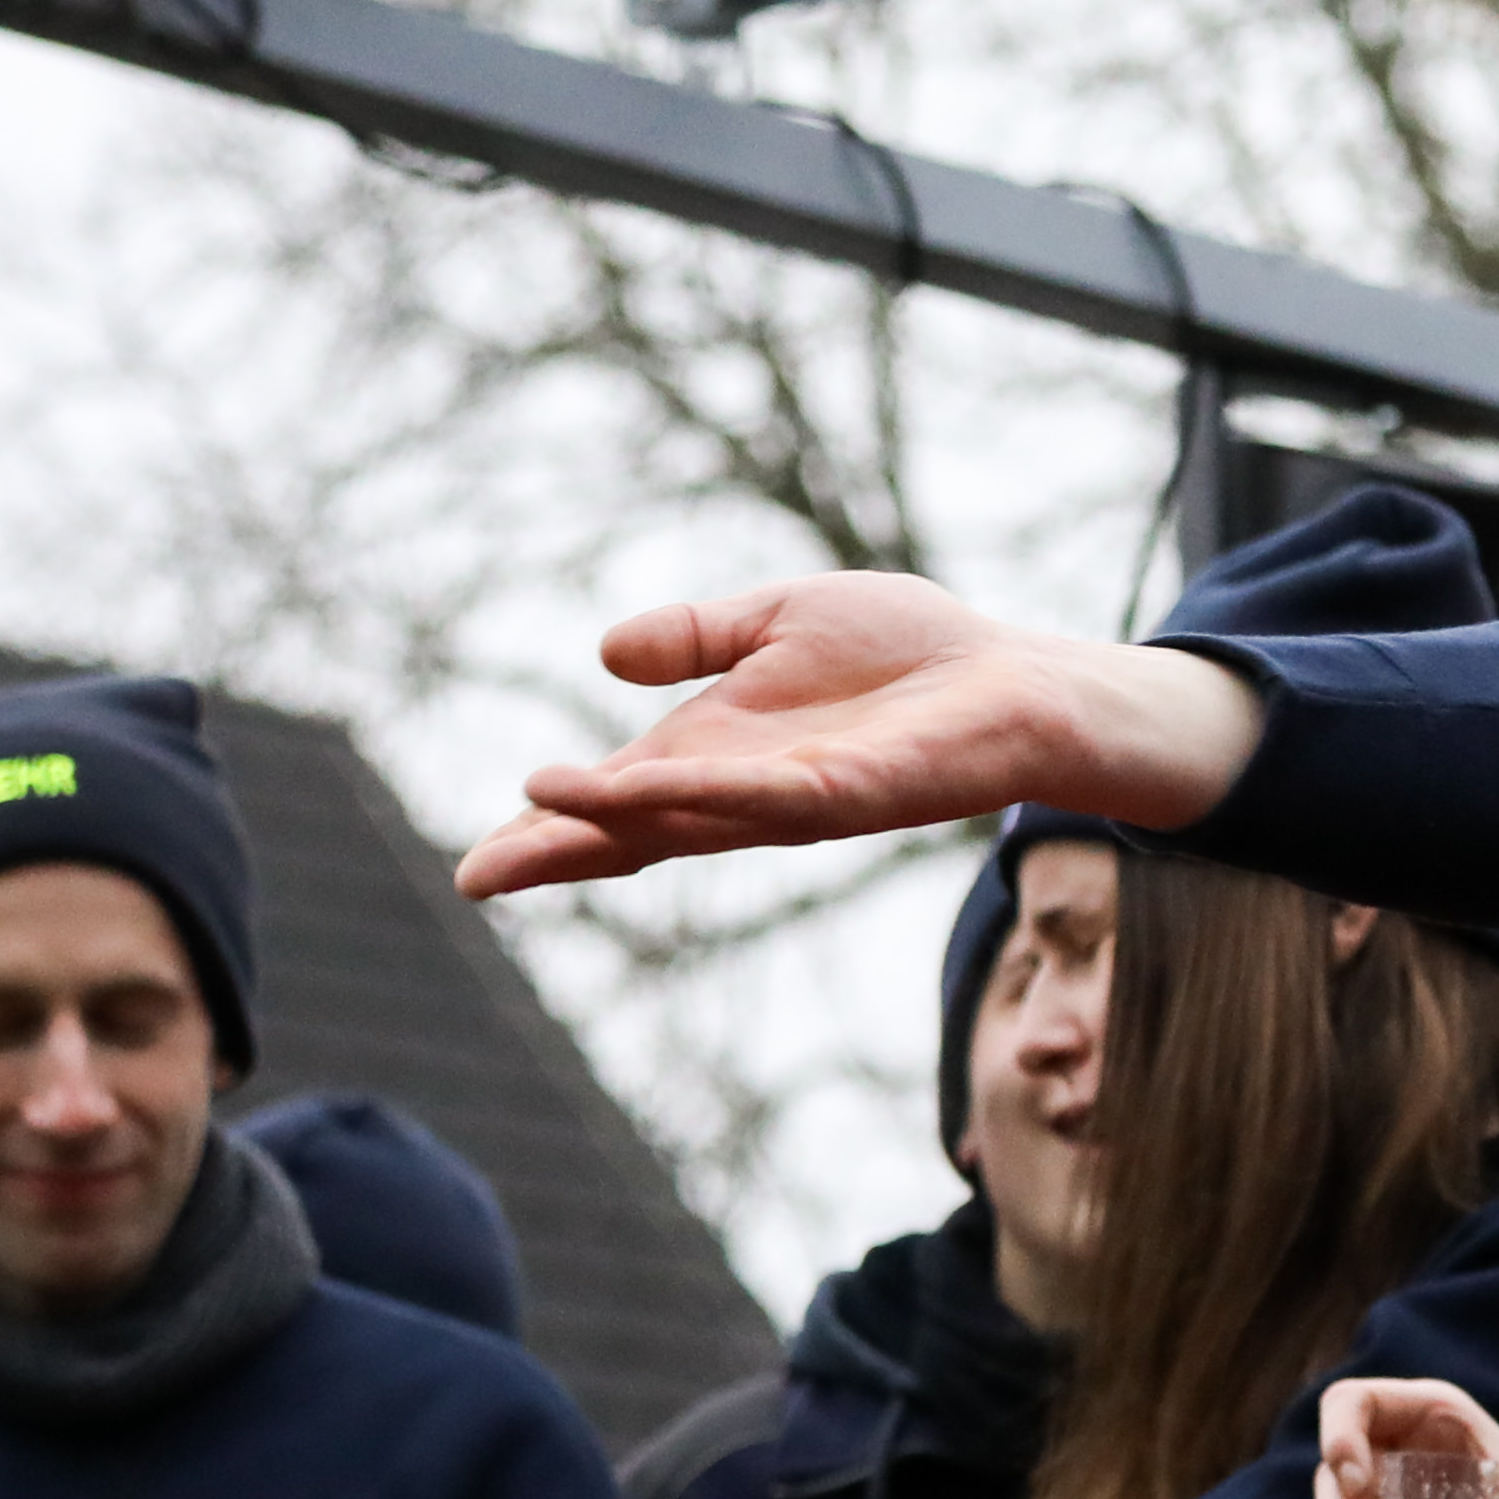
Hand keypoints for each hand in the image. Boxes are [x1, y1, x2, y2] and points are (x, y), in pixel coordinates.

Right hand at [455, 573, 1258, 895]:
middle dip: (562, 852)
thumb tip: (606, 655)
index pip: (625, 802)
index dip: (559, 826)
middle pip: (639, 831)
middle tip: (478, 877)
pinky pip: (761, 795)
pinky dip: (696, 791)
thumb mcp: (784, 620)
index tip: (483, 858)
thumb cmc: (915, 655)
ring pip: (688, 819)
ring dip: (611, 818)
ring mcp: (799, 799)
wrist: (1020, 679)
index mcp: (725, 754)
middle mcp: (751, 791)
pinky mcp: (852, 792)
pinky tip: (640, 785)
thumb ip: (700, 635)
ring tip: (535, 812)